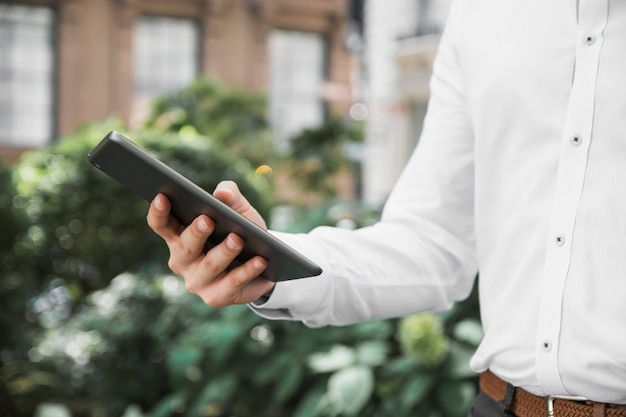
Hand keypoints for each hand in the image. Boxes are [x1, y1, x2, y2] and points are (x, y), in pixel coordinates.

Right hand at [146, 180, 274, 306]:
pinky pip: (233, 283)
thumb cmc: (241, 230)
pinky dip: (247, 271)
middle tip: (207, 220)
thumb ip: (230, 195)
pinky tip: (260, 260)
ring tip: (238, 239)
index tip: (162, 196)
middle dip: (196, 233)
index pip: (162, 225)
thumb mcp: (238, 209)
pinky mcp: (216, 296)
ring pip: (209, 266)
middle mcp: (182, 261)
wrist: (263, 261)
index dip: (159, 212)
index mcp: (179, 236)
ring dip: (224, 252)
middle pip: (185, 247)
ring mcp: (198, 281)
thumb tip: (223, 193)